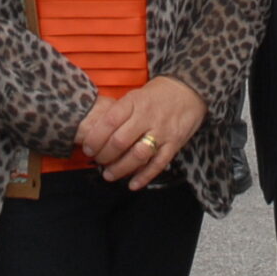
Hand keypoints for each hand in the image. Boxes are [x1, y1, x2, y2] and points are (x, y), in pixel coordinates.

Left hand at [77, 75, 207, 189]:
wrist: (189, 91)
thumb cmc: (157, 94)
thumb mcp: (135, 95)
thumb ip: (119, 112)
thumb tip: (95, 132)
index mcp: (134, 102)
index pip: (109, 122)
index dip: (95, 138)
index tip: (87, 148)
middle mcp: (147, 117)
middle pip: (120, 141)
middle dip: (104, 156)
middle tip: (97, 161)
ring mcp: (162, 132)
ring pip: (138, 155)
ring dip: (120, 169)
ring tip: (109, 175)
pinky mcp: (174, 144)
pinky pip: (158, 164)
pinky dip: (144, 177)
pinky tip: (132, 184)